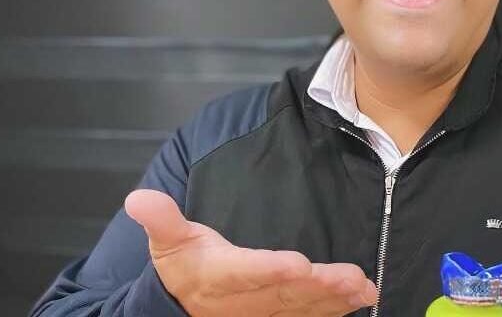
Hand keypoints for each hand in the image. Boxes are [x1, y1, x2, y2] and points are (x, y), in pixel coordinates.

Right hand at [125, 189, 377, 315]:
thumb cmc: (184, 267)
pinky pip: (311, 316)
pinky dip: (337, 309)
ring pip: (303, 308)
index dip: (270, 270)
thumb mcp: (169, 241)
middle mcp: (245, 301)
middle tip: (349, 277)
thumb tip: (137, 197)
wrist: (182, 308)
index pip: (246, 272)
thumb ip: (161, 219)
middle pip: (285, 293)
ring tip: (362, 287)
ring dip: (334, 299)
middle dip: (319, 286)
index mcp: (219, 276)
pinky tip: (364, 298)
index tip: (297, 263)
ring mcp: (265, 314)